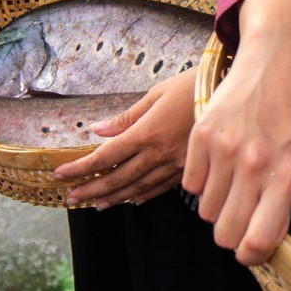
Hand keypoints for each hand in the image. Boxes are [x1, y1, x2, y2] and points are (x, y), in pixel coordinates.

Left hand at [55, 72, 197, 207]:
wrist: (228, 91)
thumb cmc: (190, 86)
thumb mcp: (155, 94)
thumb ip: (126, 117)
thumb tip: (98, 130)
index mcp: (146, 133)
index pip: (105, 157)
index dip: (81, 168)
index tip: (61, 174)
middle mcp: (158, 153)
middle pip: (117, 178)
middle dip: (91, 189)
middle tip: (71, 197)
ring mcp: (175, 164)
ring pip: (138, 187)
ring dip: (114, 197)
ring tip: (96, 205)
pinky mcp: (189, 168)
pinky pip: (162, 187)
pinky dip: (145, 195)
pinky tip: (133, 200)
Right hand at [183, 0, 290, 264]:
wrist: (274, 63)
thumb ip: (281, 201)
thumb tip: (259, 241)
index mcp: (286, 176)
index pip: (257, 242)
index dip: (251, 255)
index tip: (250, 249)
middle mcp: (255, 166)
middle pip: (226, 234)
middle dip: (232, 232)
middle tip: (241, 213)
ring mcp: (225, 150)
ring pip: (207, 211)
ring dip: (218, 203)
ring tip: (233, 178)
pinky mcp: (202, 135)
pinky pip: (191, 184)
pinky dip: (202, 180)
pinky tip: (219, 160)